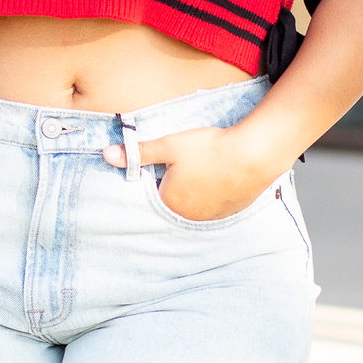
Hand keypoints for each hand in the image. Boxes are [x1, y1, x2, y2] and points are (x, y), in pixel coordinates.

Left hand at [103, 122, 291, 220]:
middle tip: (187, 165)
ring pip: (194, 206)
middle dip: (174, 186)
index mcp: (169, 203)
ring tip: (203, 170)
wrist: (255, 153)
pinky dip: (213, 195)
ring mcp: (211, 217)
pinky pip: (214, 207)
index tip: (163, 164)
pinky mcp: (230, 212)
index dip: (155, 177)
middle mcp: (188, 217)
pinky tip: (219, 178)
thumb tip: (107, 155)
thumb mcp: (169, 145)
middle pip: (172, 202)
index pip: (151, 195)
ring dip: (194, 192)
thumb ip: (138, 153)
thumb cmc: (210, 149)